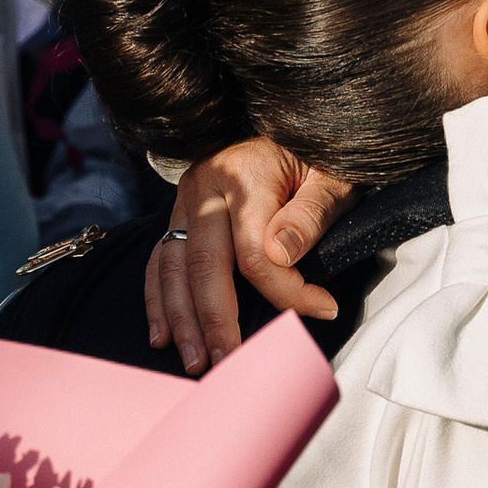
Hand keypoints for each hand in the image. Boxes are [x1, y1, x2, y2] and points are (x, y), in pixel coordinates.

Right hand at [143, 141, 352, 370]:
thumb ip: (309, 214)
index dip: (286, 290)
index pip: (255, 252)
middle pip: (204, 265)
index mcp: (244, 176)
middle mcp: (205, 188)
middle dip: (215, 321)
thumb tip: (279, 255)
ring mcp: (185, 201)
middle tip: (228, 362)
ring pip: (173, 268)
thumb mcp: (329, 177)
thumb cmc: (314, 156)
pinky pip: (159, 260)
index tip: (321, 309)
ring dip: (182, 319)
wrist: (285, 124)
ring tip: (195, 360)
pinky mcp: (178, 215)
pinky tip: (162, 335)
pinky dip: (158, 300)